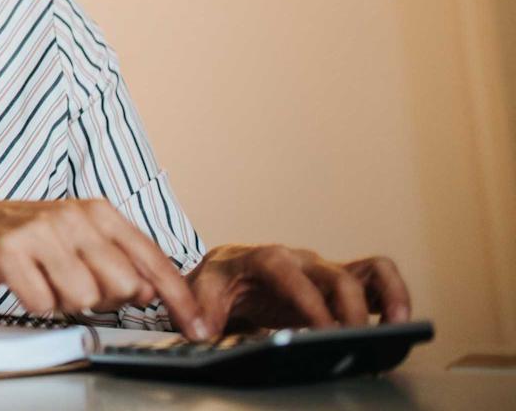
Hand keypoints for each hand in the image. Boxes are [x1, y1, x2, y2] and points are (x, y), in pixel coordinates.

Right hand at [0, 198, 207, 337]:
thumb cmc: (32, 237)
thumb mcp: (83, 239)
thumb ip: (122, 262)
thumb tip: (152, 291)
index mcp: (99, 212)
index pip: (152, 260)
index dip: (178, 298)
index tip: (196, 326)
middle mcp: (73, 216)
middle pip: (121, 286)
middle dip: (103, 299)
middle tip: (77, 284)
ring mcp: (40, 231)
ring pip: (82, 298)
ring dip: (65, 301)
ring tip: (47, 280)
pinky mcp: (8, 249)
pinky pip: (41, 302)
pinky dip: (35, 302)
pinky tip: (26, 282)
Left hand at [188, 245, 410, 333]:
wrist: (229, 272)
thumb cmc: (221, 281)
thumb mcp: (203, 290)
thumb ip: (203, 307)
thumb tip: (203, 331)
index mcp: (264, 258)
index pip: (288, 273)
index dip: (308, 300)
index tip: (321, 330)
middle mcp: (301, 260)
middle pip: (335, 276)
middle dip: (347, 309)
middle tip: (353, 342)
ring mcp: (324, 271)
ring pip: (366, 271)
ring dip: (387, 295)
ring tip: (398, 326)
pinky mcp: (340, 284)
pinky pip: (376, 279)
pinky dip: (393, 295)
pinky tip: (399, 323)